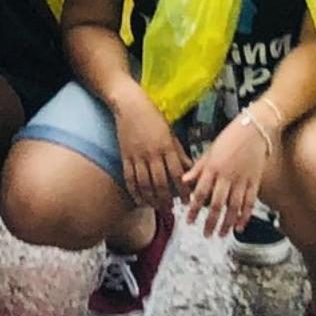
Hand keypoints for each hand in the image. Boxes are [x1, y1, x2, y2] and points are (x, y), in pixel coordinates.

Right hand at [112, 87, 188, 209]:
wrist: (130, 105)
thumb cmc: (153, 117)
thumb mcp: (171, 133)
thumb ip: (179, 153)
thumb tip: (189, 170)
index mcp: (166, 146)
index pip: (177, 174)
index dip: (183, 190)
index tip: (187, 201)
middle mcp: (152, 153)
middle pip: (160, 183)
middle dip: (167, 199)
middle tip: (172, 210)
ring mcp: (137, 156)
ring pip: (145, 184)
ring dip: (152, 199)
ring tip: (157, 208)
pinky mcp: (125, 156)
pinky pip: (130, 178)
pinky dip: (134, 192)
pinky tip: (140, 200)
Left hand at [179, 115, 269, 237]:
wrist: (255, 129)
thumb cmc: (229, 138)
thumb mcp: (209, 151)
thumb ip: (197, 168)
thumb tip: (184, 181)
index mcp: (213, 167)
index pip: (200, 193)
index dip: (194, 209)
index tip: (189, 221)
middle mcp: (227, 176)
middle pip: (217, 204)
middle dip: (211, 222)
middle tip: (206, 234)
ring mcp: (242, 180)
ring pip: (234, 207)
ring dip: (227, 223)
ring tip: (221, 234)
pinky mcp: (255, 181)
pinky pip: (250, 203)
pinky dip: (245, 216)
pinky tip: (240, 226)